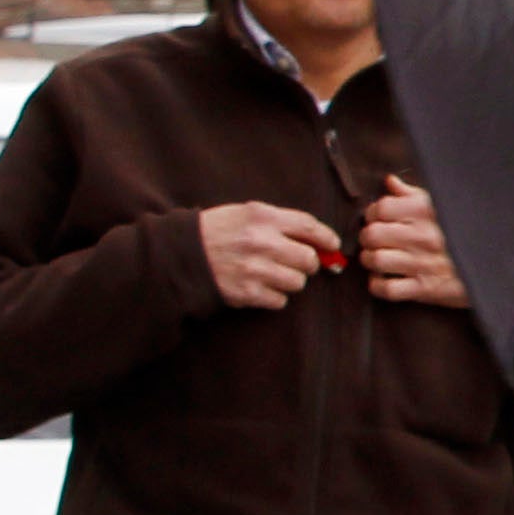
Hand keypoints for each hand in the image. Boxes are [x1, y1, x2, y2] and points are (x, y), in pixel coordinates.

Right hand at [198, 201, 343, 310]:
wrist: (181, 254)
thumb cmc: (219, 231)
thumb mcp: (248, 213)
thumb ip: (282, 223)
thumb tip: (321, 241)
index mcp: (263, 217)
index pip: (309, 226)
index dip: (327, 238)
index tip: (332, 246)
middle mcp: (261, 242)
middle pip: (309, 259)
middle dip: (308, 263)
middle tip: (298, 263)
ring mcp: (254, 269)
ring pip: (298, 283)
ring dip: (291, 281)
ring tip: (274, 275)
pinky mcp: (246, 293)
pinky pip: (280, 301)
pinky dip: (275, 297)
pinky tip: (260, 287)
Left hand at [358, 177, 468, 307]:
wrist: (497, 265)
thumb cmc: (468, 232)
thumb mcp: (446, 205)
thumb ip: (413, 194)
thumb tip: (390, 182)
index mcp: (427, 211)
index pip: (381, 208)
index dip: (373, 213)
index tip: (378, 219)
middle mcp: (423, 236)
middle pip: (372, 234)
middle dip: (368, 237)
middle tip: (376, 240)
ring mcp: (423, 264)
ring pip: (375, 260)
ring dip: (370, 260)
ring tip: (378, 258)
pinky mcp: (426, 288)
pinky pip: (387, 289)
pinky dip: (378, 285)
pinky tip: (385, 278)